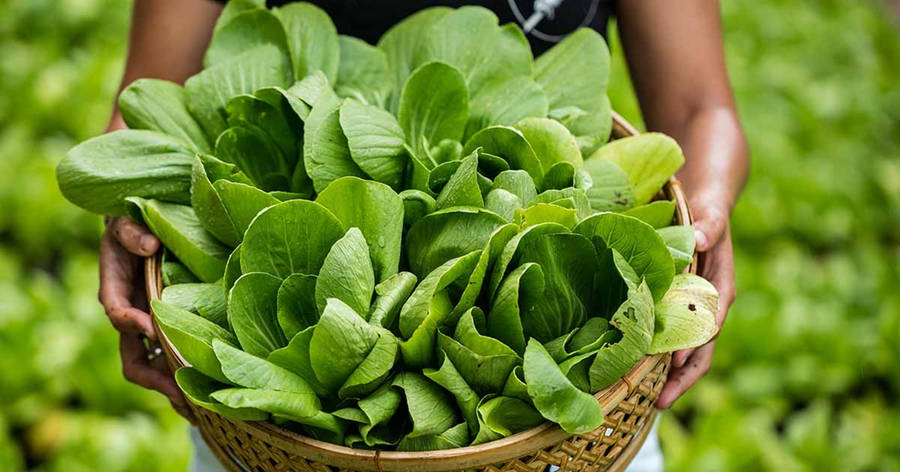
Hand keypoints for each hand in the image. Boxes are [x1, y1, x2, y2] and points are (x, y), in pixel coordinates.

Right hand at [99, 216, 190, 417]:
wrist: (139, 230)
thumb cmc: (131, 225)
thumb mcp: (125, 223)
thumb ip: (131, 233)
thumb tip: (149, 245)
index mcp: (115, 291)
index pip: (117, 313)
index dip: (133, 322)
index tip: (151, 328)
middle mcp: (130, 316)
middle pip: (132, 358)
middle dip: (154, 379)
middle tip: (179, 394)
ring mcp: (146, 329)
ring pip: (151, 368)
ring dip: (170, 389)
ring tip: (194, 408)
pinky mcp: (164, 331)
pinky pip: (169, 360)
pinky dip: (181, 378)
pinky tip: (201, 396)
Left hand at [656, 198, 735, 408]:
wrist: (704, 207)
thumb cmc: (708, 213)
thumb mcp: (711, 217)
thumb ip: (708, 228)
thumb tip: (698, 239)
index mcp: (720, 290)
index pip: (710, 325)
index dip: (695, 344)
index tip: (677, 360)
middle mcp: (707, 308)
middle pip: (700, 351)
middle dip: (681, 378)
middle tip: (660, 402)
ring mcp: (691, 312)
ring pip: (683, 352)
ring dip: (667, 376)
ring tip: (645, 400)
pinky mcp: (674, 309)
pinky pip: (666, 338)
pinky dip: (653, 356)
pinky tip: (633, 372)